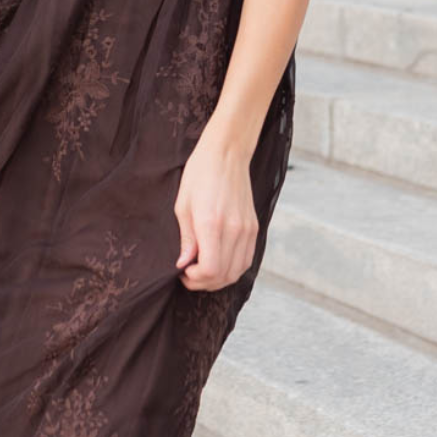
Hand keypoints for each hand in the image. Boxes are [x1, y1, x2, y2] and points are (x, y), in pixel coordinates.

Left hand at [173, 127, 259, 291]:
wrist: (226, 154)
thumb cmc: (200, 175)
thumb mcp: (183, 206)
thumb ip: (185, 239)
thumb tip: (184, 264)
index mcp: (212, 224)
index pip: (209, 270)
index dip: (194, 279)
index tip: (183, 271)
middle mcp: (234, 230)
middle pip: (224, 275)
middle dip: (203, 282)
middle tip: (189, 275)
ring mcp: (247, 230)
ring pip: (237, 272)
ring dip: (219, 278)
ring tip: (203, 270)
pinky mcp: (254, 227)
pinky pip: (247, 260)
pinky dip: (233, 268)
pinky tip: (219, 262)